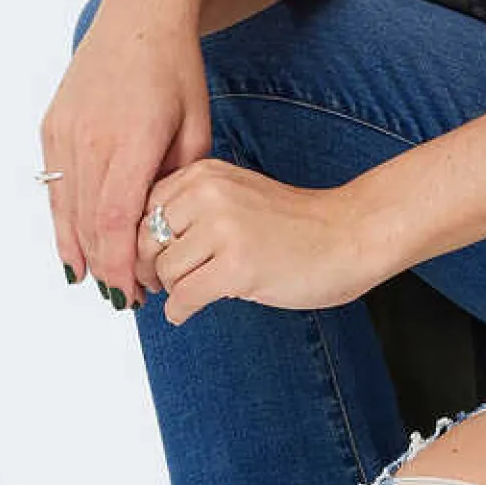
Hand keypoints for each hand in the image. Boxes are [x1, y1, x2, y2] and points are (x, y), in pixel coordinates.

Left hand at [134, 158, 384, 324]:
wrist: (349, 235)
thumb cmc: (296, 222)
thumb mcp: (236, 195)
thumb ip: (191, 206)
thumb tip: (136, 244)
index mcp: (206, 173)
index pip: (142, 207)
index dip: (140, 240)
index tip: (149, 260)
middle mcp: (210, 194)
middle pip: (145, 241)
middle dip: (150, 269)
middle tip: (165, 283)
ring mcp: (224, 230)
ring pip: (164, 272)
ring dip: (174, 290)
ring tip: (196, 289)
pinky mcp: (237, 267)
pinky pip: (183, 299)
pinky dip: (181, 312)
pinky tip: (192, 310)